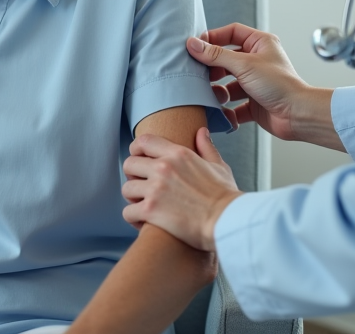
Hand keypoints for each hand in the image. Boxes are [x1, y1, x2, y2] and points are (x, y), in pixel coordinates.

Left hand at [121, 128, 240, 252]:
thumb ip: (207, 147)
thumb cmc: (225, 197)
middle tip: (141, 186)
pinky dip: (133, 218)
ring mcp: (155, 189)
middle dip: (132, 176)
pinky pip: (127, 212)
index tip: (137, 158)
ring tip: (142, 205)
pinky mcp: (150, 211)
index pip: (144, 141)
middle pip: (129, 164)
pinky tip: (143, 222)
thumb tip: (201, 131)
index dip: (136, 149)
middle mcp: (163, 168)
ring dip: (132, 199)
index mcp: (178, 154)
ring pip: (126, 189)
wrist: (228, 222)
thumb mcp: (219, 166)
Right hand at [190, 23, 340, 149]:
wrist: (298, 115)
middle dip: (212, 68)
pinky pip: (233, 105)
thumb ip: (216, 55)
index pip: (232, 33)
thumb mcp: (244, 64)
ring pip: (228, 84)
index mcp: (260, 44)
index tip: (196, 46)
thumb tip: (193, 44)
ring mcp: (255, 83)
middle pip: (226, 59)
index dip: (213, 37)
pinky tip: (223, 113)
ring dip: (218, 91)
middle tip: (199, 73)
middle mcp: (258, 61)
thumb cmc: (280, 85)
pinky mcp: (254, 103)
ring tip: (213, 95)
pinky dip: (226, 110)